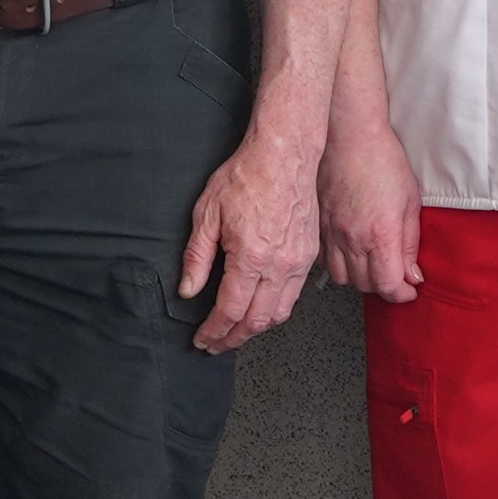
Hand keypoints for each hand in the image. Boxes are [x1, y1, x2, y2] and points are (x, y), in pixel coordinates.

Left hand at [179, 124, 326, 354]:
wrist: (284, 155)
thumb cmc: (246, 176)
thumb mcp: (206, 214)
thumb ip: (197, 257)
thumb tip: (188, 289)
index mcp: (251, 257)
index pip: (230, 310)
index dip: (214, 331)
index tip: (203, 339)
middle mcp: (279, 265)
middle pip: (256, 320)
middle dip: (233, 338)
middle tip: (216, 344)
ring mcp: (298, 262)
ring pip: (279, 313)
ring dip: (256, 328)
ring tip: (237, 332)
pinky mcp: (309, 255)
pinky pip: (293, 295)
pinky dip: (275, 309)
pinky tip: (260, 308)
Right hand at [321, 109, 427, 304]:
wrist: (348, 135)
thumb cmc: (381, 159)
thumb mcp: (411, 201)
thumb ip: (411, 243)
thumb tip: (413, 274)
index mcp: (380, 233)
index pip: (388, 285)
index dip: (401, 294)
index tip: (408, 290)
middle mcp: (352, 238)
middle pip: (365, 286)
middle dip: (384, 286)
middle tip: (394, 274)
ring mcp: (331, 233)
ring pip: (343, 278)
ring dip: (359, 278)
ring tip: (371, 264)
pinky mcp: (318, 226)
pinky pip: (324, 260)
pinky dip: (339, 264)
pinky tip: (349, 252)